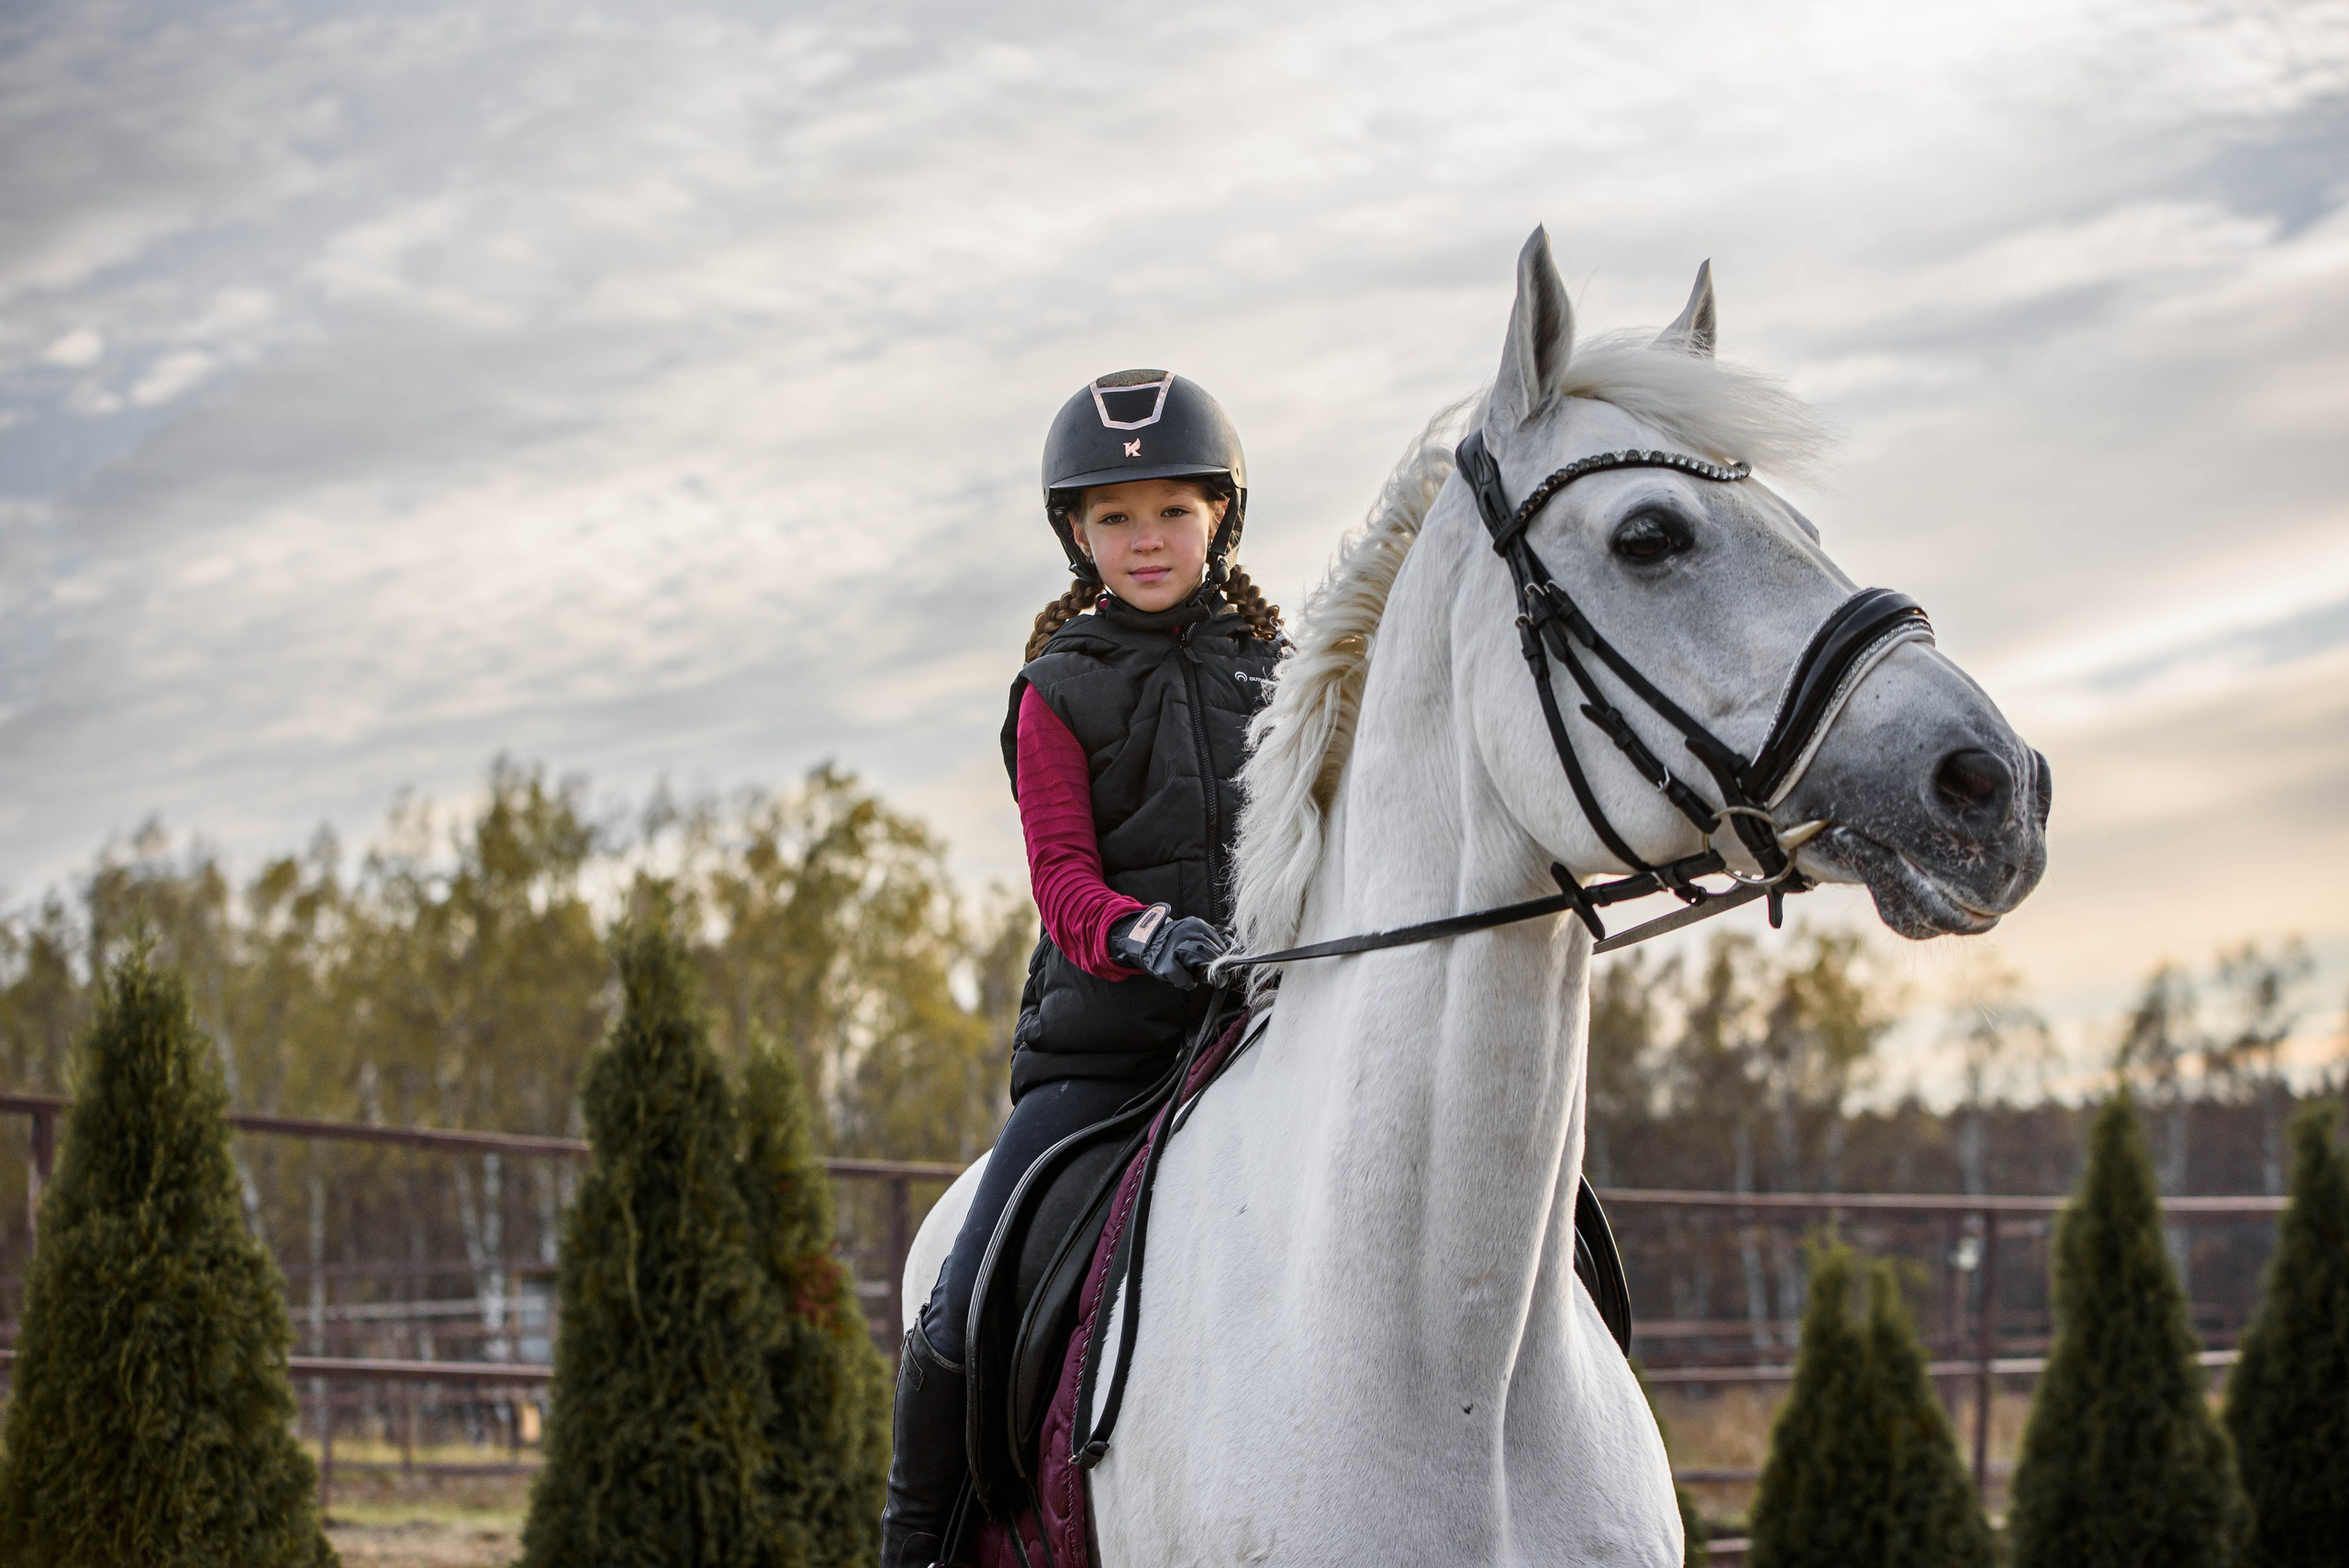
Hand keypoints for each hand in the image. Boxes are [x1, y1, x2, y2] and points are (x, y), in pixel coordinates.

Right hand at [1108, 904, 1229, 990]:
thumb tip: (1230, 937)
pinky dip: (1190, 983)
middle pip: (1213, 954)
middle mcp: (1187, 935)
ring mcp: (1176, 950)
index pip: (1219, 942)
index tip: (1224, 963)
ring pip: (1202, 966)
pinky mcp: (1167, 965)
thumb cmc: (1171, 939)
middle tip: (1220, 975)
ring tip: (1201, 975)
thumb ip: (1210, 933)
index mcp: (1196, 925)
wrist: (1145, 941)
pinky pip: (1186, 979)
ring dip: (1205, 974)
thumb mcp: (1191, 930)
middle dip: (1218, 966)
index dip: (1223, 955)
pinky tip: (1190, 982)